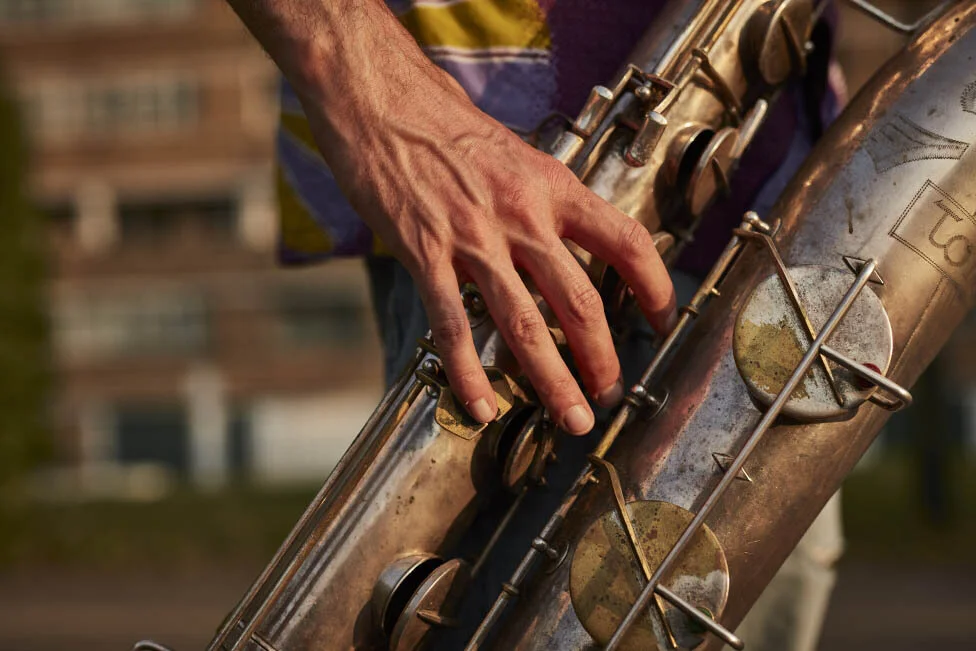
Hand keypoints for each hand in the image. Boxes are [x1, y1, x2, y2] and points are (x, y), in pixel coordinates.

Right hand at [303, 61, 674, 434]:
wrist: (381, 100)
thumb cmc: (446, 126)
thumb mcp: (515, 154)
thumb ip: (541, 201)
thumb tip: (565, 243)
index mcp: (551, 186)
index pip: (624, 241)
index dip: (654, 286)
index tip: (662, 320)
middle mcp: (521, 216)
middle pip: (580, 300)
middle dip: (601, 358)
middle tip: (608, 394)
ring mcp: (473, 238)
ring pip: (524, 324)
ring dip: (552, 380)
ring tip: (570, 418)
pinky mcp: (425, 255)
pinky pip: (454, 325)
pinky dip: (469, 374)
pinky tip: (481, 407)